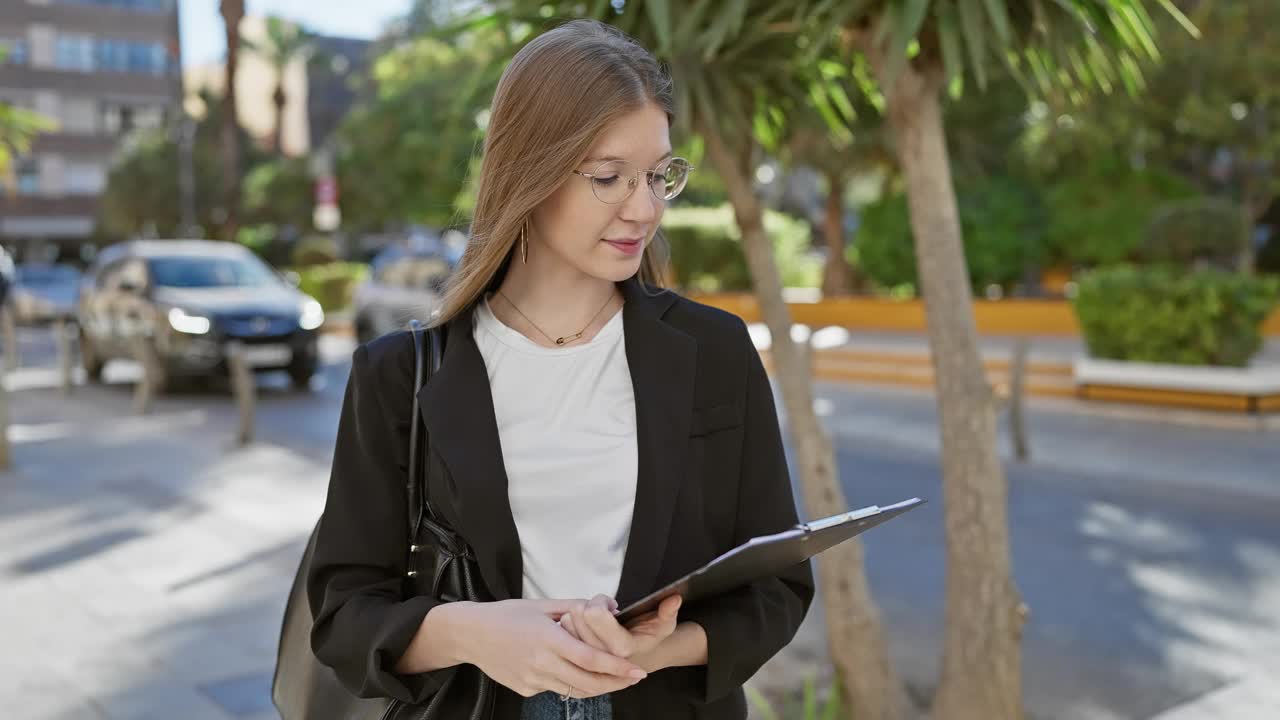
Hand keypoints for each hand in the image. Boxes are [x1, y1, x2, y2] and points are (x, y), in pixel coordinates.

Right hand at [456, 599, 648, 698]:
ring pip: (574, 690)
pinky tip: (577, 673)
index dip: (616, 667)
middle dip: (615, 683)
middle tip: (634, 678)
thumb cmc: (507, 614)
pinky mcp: (525, 690)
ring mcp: (533, 679)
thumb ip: (576, 607)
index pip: (590, 659)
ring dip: (597, 687)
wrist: (470, 634)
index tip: (637, 670)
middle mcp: (541, 663)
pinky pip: (555, 689)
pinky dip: (570, 683)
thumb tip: (609, 608)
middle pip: (587, 682)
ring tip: (615, 679)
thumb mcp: (542, 604)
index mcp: (548, 638)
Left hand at [559, 594, 681, 662]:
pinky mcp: (574, 659)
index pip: (595, 613)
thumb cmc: (648, 637)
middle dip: (589, 605)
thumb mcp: (664, 624)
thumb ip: (668, 611)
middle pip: (577, 614)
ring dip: (577, 615)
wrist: (638, 660)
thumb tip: (674, 598)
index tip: (611, 604)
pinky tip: (582, 627)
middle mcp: (601, 655)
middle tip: (601, 610)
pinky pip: (562, 631)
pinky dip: (569, 623)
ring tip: (593, 620)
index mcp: (622, 647)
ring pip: (566, 622)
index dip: (601, 601)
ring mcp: (585, 659)